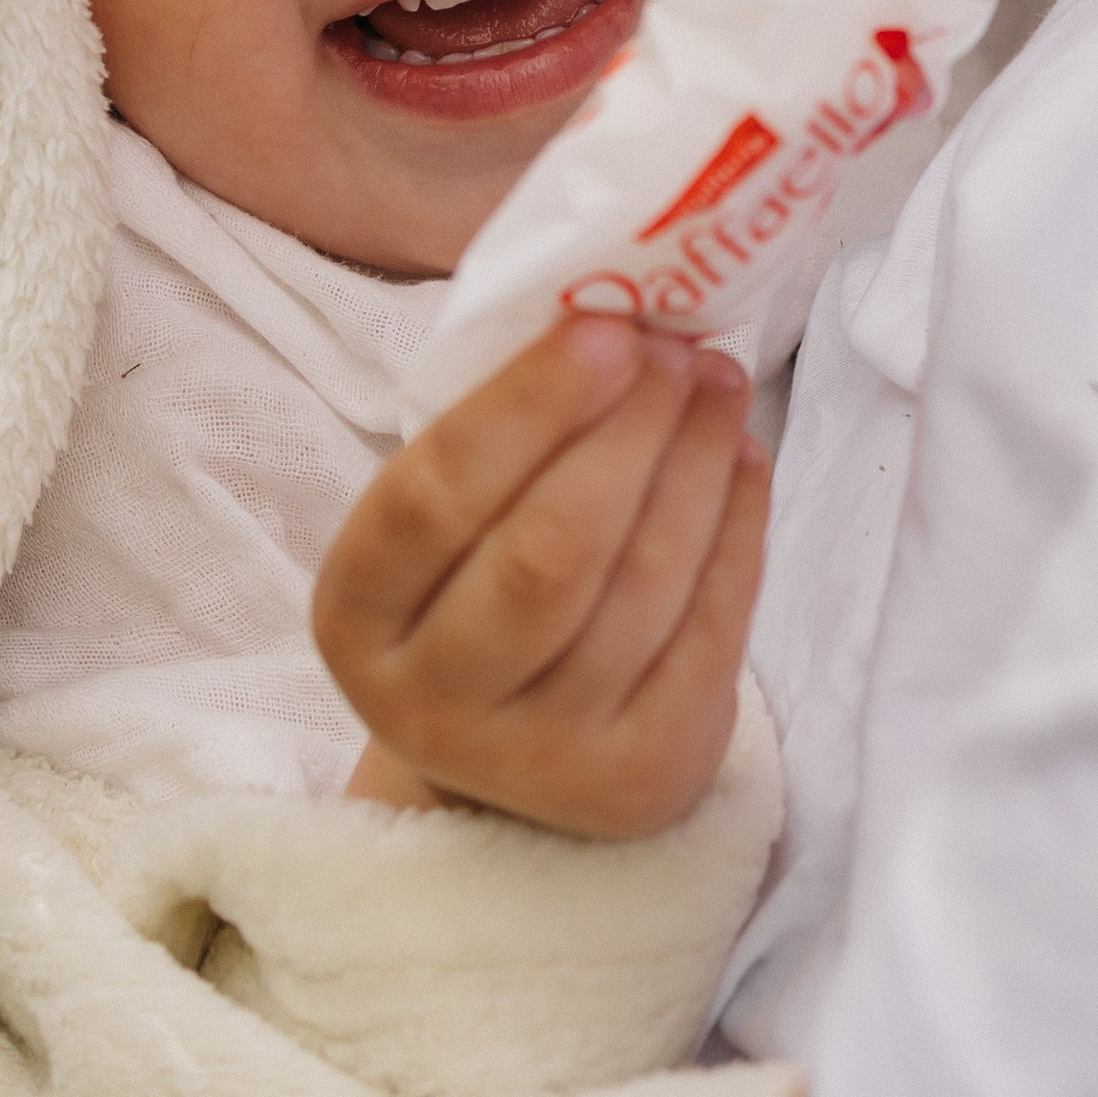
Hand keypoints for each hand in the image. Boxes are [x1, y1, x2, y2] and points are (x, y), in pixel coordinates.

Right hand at [315, 318, 767, 838]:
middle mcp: (430, 702)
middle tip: (677, 350)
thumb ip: (496, 439)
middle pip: (546, 552)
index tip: (604, 328)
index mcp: (355, 617)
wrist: (507, 771)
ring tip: (720, 384)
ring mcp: (538, 756)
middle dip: (627, 432)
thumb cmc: (473, 595)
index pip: (431, 498)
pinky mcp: (638, 782)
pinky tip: (742, 461)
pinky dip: (738, 532)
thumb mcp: (443, 531)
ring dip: (694, 464)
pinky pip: (707, 635)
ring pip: (638, 588)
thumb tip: (612, 314)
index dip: (525, 407)